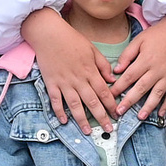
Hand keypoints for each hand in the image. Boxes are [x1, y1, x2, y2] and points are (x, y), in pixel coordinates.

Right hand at [23, 7, 117, 132]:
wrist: (49, 34)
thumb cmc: (71, 39)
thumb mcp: (93, 49)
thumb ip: (103, 65)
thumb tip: (112, 80)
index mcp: (90, 71)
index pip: (104, 92)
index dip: (111, 105)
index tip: (117, 115)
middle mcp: (78, 79)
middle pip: (92, 102)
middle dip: (101, 117)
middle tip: (108, 129)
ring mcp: (64, 83)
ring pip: (75, 105)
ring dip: (82, 119)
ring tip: (87, 132)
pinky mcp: (51, 83)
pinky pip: (55, 101)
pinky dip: (59, 112)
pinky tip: (64, 122)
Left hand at [111, 12, 165, 119]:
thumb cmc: (158, 35)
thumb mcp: (139, 40)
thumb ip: (127, 55)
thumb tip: (116, 70)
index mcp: (146, 59)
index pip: (129, 77)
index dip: (118, 88)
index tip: (109, 96)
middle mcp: (157, 69)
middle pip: (141, 88)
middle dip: (129, 101)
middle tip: (119, 112)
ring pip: (157, 94)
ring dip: (148, 107)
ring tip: (140, 117)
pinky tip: (161, 114)